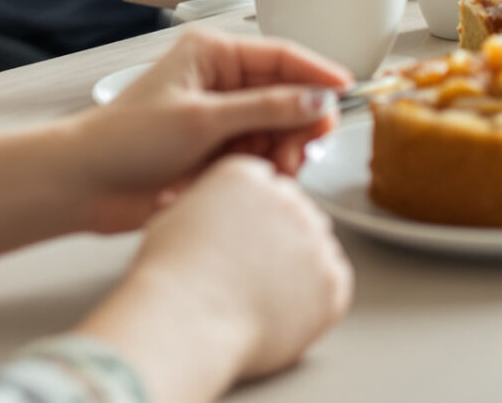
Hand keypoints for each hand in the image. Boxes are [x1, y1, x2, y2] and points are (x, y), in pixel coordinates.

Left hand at [59, 30, 348, 232]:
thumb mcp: (203, 119)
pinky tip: (260, 179)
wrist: (85, 185)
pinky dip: (267, 168)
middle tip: (305, 148)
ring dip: (285, 149)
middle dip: (300, 122)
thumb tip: (316, 100)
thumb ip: (265, 109)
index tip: (348, 91)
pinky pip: (261, 155)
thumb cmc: (127, 140)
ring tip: (278, 170)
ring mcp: (220, 118)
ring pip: (278, 129)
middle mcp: (220, 82)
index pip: (282, 55)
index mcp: (213, 54)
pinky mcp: (216, 152)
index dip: (318, 73)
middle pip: (286, 95)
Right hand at [77, 155, 351, 402]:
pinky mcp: (332, 281)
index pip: (264, 187)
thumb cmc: (170, 280)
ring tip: (260, 298)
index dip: (252, 218)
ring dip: (299, 269)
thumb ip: (197, 208)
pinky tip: (280, 313)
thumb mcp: (169, 223)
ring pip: (317, 249)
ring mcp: (316, 240)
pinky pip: (332, 287)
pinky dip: (314, 303)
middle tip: (252, 273)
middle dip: (280, 239)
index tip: (242, 241)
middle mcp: (288, 200)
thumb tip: (188, 205)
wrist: (186, 324)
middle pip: (295, 214)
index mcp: (247, 177)